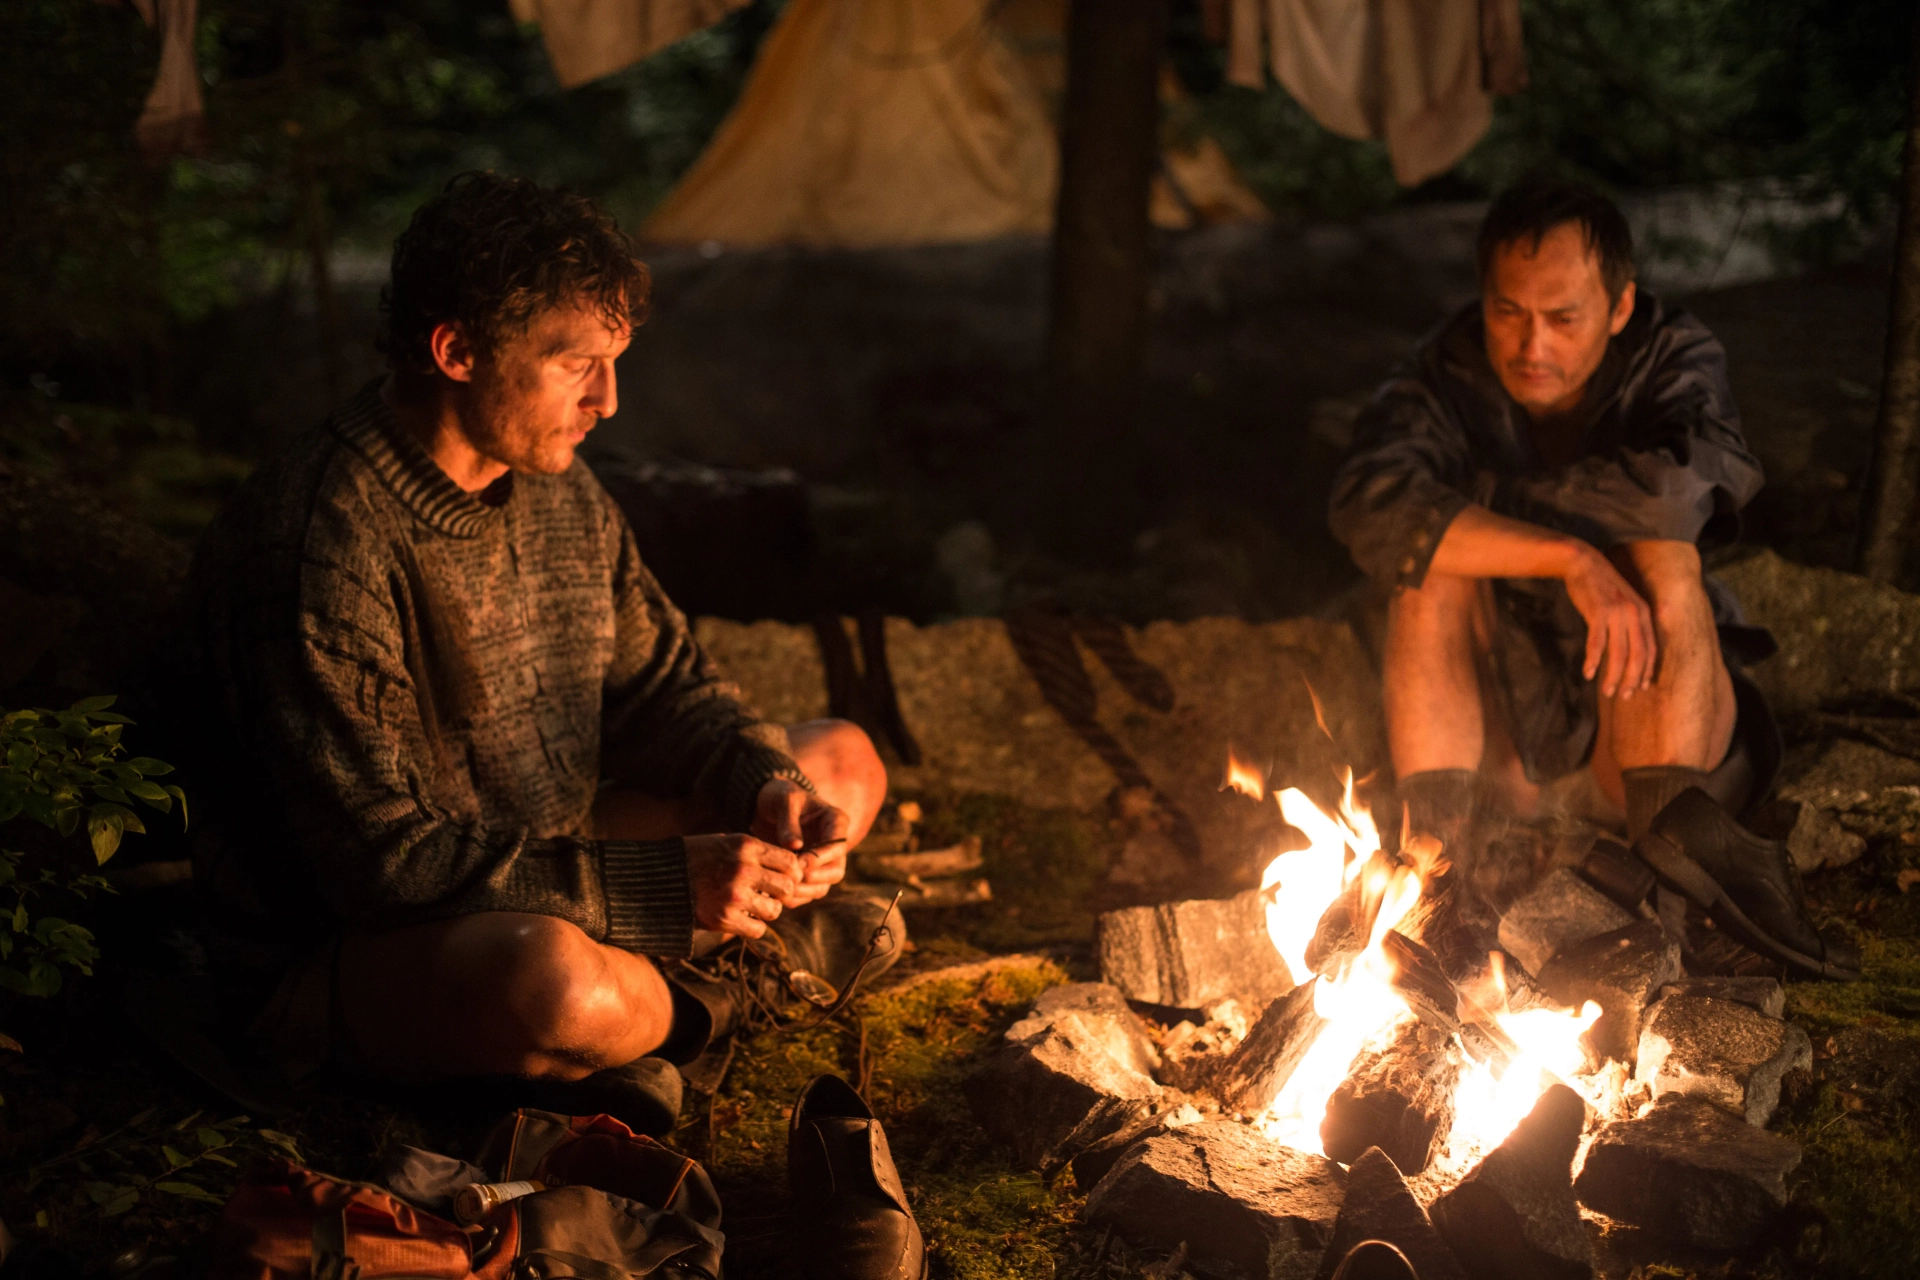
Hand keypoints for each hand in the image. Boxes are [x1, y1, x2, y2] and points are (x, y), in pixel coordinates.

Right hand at [685, 833, 805, 938]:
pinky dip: (753, 927)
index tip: (784, 878)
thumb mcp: (723, 841)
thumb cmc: (692, 858)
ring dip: (767, 911)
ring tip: (754, 907)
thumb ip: (753, 851)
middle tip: (771, 895)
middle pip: (787, 887)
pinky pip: (758, 929)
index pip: (790, 861)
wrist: (658, 879)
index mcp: (745, 845)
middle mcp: (744, 869)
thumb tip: (786, 863)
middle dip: (782, 894)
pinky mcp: (724, 918)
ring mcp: (734, 895)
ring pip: (775, 911)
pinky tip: (743, 919)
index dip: (792, 873)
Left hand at [750, 778, 847, 902]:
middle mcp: (834, 845)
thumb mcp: (784, 800)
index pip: (838, 846)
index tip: (798, 862)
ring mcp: (823, 862)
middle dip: (814, 878)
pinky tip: (777, 894)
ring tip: (782, 888)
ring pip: (823, 886)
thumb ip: (789, 821)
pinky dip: (795, 897)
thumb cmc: (778, 797)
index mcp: (836, 822)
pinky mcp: (809, 874)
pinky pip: (807, 892)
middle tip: (791, 878)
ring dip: (804, 891)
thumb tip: (795, 846)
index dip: (820, 857)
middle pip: (836, 871)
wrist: (765, 806)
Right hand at [1563, 546, 1655, 698]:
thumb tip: (1625, 649)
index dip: (1646, 671)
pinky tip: (1588, 673)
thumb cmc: (1600, 586)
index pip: (1650, 650)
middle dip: (1631, 679)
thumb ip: (1627, 623)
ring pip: (1619, 653)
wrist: (1583, 562)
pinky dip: (1593, 660)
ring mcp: (1618, 613)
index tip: (1639, 688)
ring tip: (1606, 691)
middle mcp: (1635, 614)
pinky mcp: (1599, 612)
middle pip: (1638, 655)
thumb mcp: (1622, 603)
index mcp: (1644, 613)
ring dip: (1612, 675)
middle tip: (1622, 696)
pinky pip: (1597, 643)